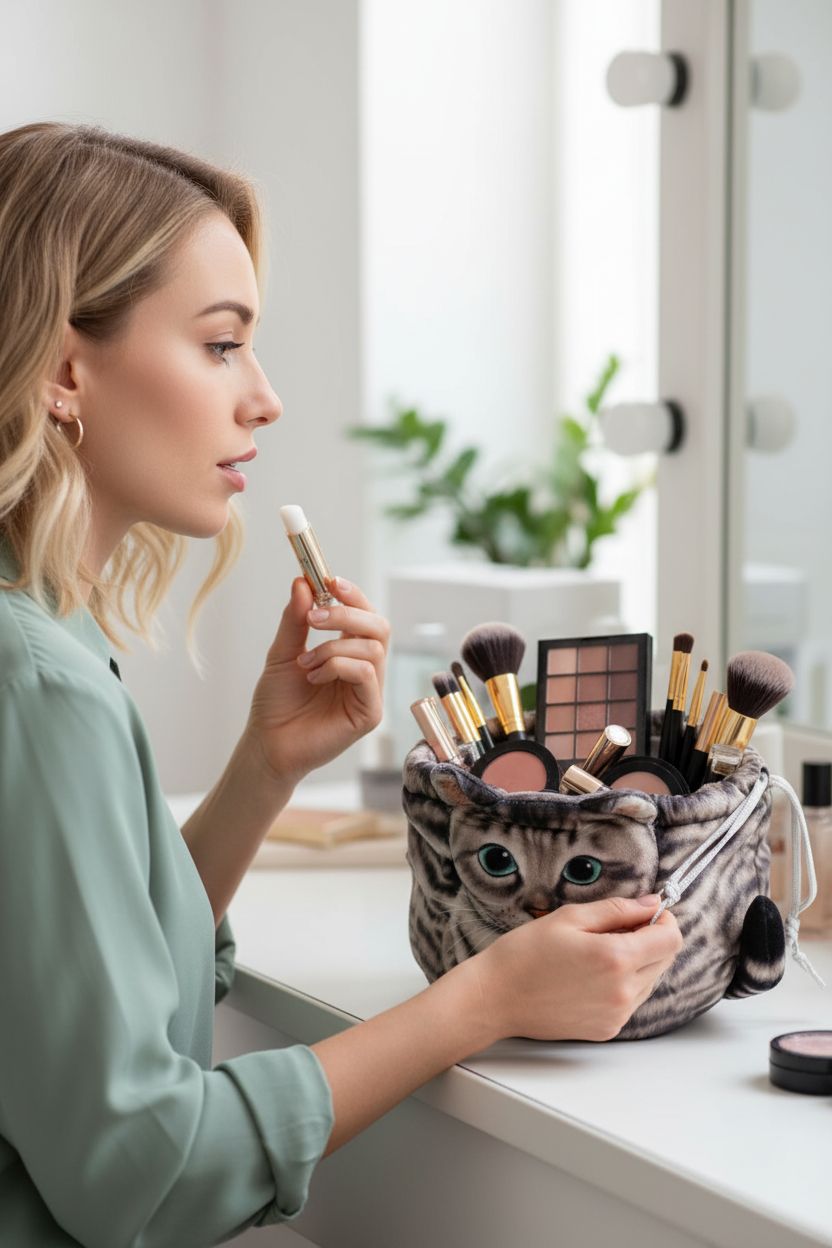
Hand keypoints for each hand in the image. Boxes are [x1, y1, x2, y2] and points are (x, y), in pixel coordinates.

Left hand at [245, 575, 388, 786]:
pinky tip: (314, 677)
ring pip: (372, 648)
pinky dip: (338, 666)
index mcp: (350, 654)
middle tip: (315, 617)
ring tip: (305, 663)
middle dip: (348, 614)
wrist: (266, 743)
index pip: (366, 617)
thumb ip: (296, 620)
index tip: (329, 580)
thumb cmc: (277, 703)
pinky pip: (366, 674)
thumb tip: (302, 582)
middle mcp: (366, 671)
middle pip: (379, 627)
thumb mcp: (283, 653)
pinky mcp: (370, 713)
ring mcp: (371, 692)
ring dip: (333, 647)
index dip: (353, 596)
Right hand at [469, 895, 682, 1042]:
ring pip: (651, 981)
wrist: (496, 998)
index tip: (645, 913)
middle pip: (665, 960)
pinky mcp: (607, 1029)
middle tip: (616, 929)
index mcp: (616, 959)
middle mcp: (623, 992)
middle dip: (651, 939)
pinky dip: (624, 984)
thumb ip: (617, 910)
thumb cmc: (525, 953)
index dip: (664, 920)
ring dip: (638, 963)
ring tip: (599, 953)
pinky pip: (633, 1001)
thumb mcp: (570, 917)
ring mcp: (617, 1015)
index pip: (671, 939)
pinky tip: (593, 975)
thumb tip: (652, 904)